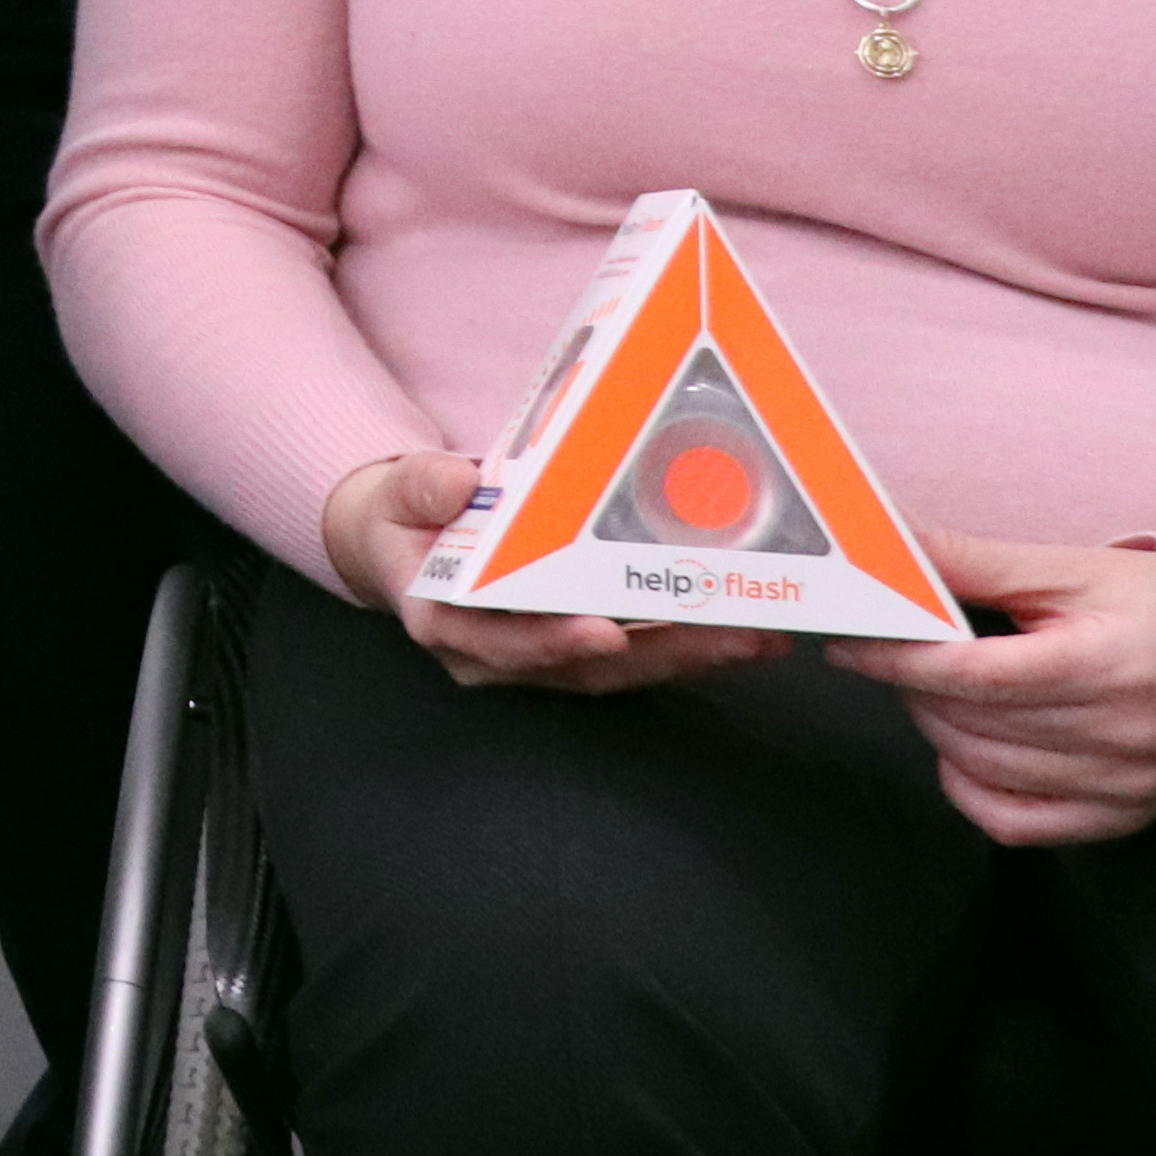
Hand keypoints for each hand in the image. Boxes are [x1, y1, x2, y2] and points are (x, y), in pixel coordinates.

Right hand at [323, 452, 783, 696]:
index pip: (502, 642)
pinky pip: (636, 656)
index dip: (554, 643)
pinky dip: (687, 646)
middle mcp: (497, 658)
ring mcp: (541, 660)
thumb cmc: (404, 517)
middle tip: (732, 636)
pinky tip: (739, 631)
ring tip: (758, 636)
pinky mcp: (576, 651)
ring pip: (622, 670)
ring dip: (692, 657)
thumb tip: (456, 484)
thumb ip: (420, 487)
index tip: (606, 634)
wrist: (403, 543)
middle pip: (584, 668)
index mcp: (446, 624)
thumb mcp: (397, 492)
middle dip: (663, 656)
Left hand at [832, 531, 1155, 845]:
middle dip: (912, 685)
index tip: (848, 643)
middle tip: (892, 652)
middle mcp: (1124, 736)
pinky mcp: (1123, 816)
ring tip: (936, 687)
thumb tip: (885, 544)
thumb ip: (970, 562)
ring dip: (936, 727)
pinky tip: (967, 744)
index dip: (897, 659)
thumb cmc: (1155, 604)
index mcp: (1108, 665)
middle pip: (972, 722)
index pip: (973, 675)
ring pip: (983, 770)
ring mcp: (1126, 786)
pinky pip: (1014, 823)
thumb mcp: (1067, 568)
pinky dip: (969, 785)